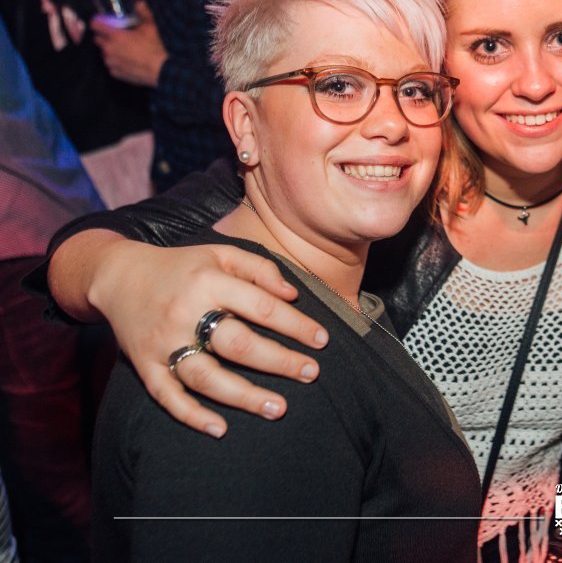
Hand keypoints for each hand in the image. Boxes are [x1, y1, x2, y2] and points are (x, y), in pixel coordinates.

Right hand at [88, 239, 329, 436]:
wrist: (119, 276)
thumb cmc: (183, 267)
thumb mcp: (221, 253)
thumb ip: (260, 269)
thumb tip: (292, 296)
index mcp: (209, 282)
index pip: (261, 307)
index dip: (295, 325)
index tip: (322, 341)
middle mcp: (185, 313)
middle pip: (238, 345)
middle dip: (279, 362)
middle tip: (312, 374)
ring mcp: (163, 343)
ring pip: (206, 376)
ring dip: (244, 396)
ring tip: (279, 408)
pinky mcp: (144, 365)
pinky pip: (167, 395)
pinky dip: (191, 415)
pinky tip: (220, 429)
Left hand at [92, 0, 167, 86]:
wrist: (160, 71)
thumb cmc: (153, 47)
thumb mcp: (150, 27)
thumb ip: (143, 13)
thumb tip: (140, 2)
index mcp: (114, 36)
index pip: (96, 25)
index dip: (97, 22)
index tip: (100, 21)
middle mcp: (108, 49)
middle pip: (97, 40)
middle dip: (102, 36)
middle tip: (114, 36)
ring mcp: (111, 62)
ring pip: (104, 53)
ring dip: (109, 50)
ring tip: (122, 50)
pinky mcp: (115, 73)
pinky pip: (111, 65)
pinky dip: (115, 62)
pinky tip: (126, 61)